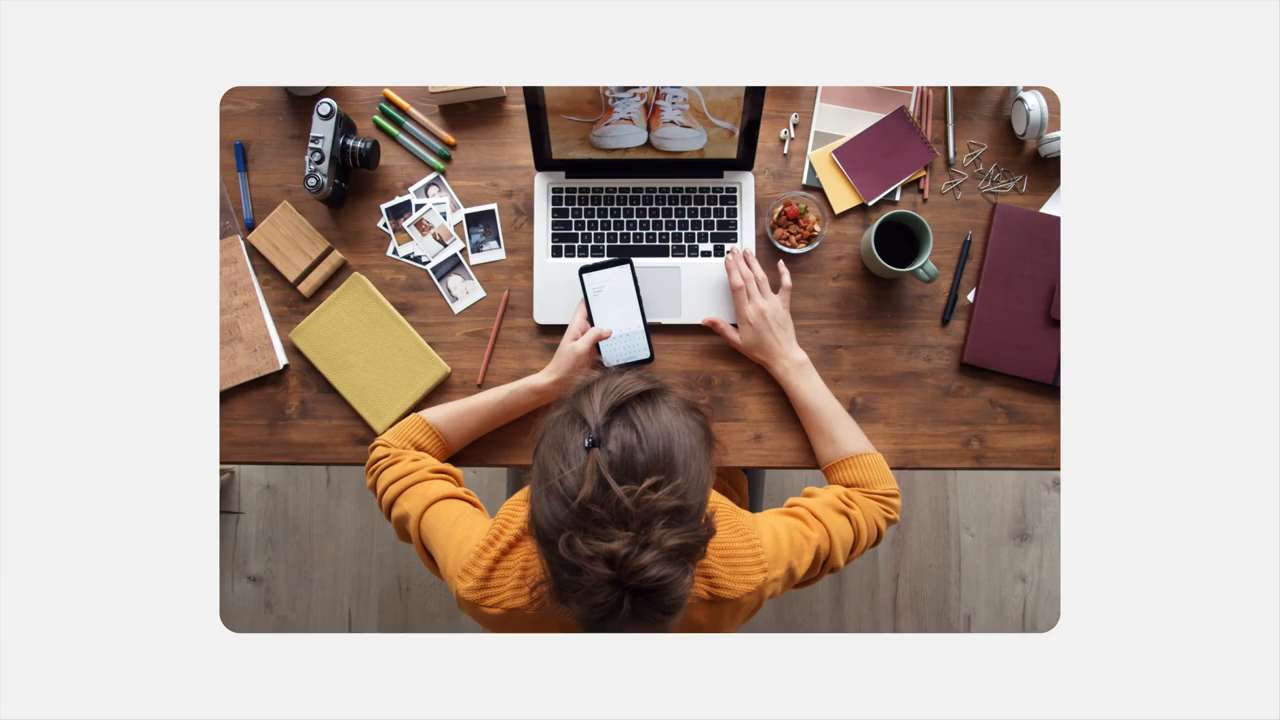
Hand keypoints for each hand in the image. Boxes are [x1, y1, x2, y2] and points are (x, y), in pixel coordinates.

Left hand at [539, 300, 611, 390]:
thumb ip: (594, 336)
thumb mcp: (580, 348)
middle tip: (620, 307)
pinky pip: (603, 342)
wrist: (559, 382)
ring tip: (623, 322)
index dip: (593, 296)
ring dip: (610, 327)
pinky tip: (620, 340)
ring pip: (601, 329)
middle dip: (606, 312)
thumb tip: (607, 330)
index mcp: (576, 326)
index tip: (605, 291)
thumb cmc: (564, 366)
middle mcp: (582, 331)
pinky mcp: (592, 351)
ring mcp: (588, 341)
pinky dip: (611, 341)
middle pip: (596, 316)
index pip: (584, 305)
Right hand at [703, 248, 806, 374]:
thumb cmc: (759, 351)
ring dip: (754, 263)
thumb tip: (705, 320)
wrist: (783, 357)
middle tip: (734, 249)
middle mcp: (759, 305)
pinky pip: (786, 286)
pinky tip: (780, 263)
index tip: (727, 259)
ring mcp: (773, 303)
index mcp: (746, 314)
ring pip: (762, 278)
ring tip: (747, 251)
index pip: (737, 286)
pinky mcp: (784, 305)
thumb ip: (721, 328)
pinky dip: (784, 273)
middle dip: (740, 262)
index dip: (732, 270)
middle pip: (748, 278)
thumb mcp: (736, 342)